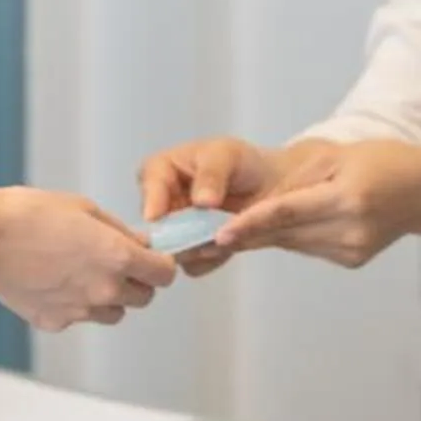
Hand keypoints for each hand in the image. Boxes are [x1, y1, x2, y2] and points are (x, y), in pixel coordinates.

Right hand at [0, 189, 177, 330]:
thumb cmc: (30, 214)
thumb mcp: (85, 209)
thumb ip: (119, 232)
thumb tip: (140, 245)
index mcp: (117, 258)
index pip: (164, 275)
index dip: (160, 265)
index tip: (151, 259)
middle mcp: (104, 291)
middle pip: (143, 298)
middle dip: (137, 281)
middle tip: (116, 263)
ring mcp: (79, 312)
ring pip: (113, 313)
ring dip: (109, 298)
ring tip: (82, 273)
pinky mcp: (54, 322)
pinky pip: (78, 318)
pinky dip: (74, 305)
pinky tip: (54, 282)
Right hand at [137, 137, 283, 276]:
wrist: (270, 189)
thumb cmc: (242, 164)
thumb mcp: (227, 155)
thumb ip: (212, 174)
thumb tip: (201, 201)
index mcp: (164, 170)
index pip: (149, 182)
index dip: (151, 199)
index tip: (156, 216)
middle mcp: (164, 203)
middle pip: (155, 224)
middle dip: (175, 233)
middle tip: (198, 235)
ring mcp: (177, 230)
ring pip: (172, 249)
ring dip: (196, 248)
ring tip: (223, 237)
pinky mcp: (193, 252)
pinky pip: (193, 265)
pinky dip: (212, 258)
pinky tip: (229, 245)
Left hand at [214, 139, 420, 269]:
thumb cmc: (385, 161)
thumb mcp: (340, 155)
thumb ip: (299, 179)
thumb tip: (257, 201)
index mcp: (348, 198)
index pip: (289, 213)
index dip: (251, 224)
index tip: (220, 234)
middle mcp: (349, 230)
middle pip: (285, 233)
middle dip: (243, 235)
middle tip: (200, 238)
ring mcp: (350, 250)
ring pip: (292, 242)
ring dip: (261, 236)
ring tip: (225, 231)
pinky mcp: (350, 260)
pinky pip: (308, 246)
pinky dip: (289, 236)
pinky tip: (278, 227)